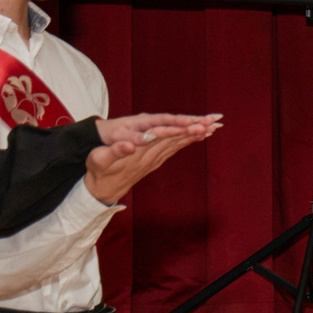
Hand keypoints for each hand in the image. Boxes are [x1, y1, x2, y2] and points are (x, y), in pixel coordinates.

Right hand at [84, 114, 220, 203]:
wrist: (102, 191)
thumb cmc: (98, 172)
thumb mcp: (99, 159)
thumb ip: (114, 151)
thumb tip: (129, 144)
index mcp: (140, 153)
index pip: (165, 138)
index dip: (181, 130)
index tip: (197, 123)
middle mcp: (152, 157)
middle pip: (177, 141)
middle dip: (195, 130)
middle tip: (214, 121)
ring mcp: (154, 161)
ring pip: (178, 145)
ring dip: (195, 136)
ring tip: (213, 127)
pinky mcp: (154, 162)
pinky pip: (174, 150)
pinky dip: (187, 141)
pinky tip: (197, 136)